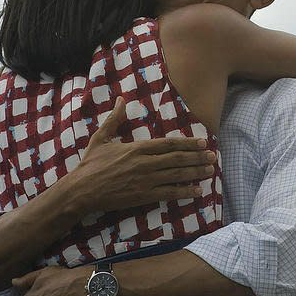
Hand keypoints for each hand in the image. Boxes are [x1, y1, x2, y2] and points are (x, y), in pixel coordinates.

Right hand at [63, 96, 217, 213]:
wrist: (82, 190)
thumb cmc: (91, 164)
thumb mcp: (101, 138)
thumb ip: (114, 119)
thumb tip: (120, 99)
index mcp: (137, 147)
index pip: (169, 143)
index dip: (188, 143)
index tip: (202, 142)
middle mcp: (145, 163)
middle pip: (177, 158)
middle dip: (197, 157)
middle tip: (213, 156)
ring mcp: (146, 180)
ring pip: (176, 175)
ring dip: (195, 172)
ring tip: (210, 171)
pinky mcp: (143, 196)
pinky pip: (169, 193)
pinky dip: (184, 191)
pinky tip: (196, 190)